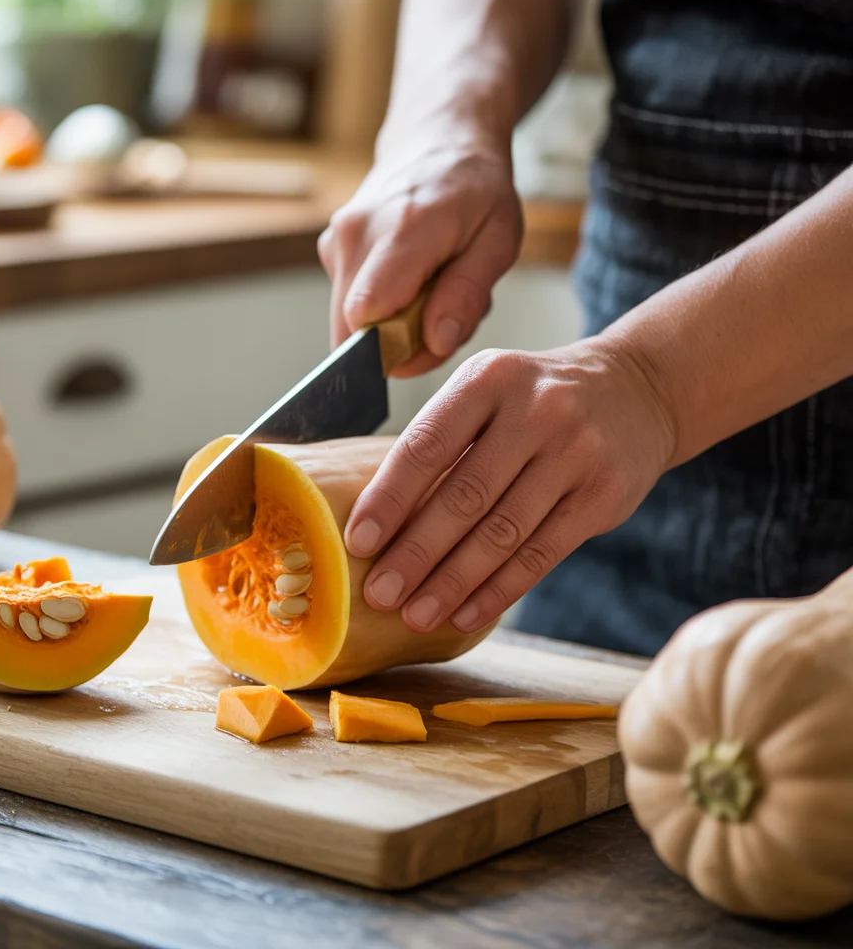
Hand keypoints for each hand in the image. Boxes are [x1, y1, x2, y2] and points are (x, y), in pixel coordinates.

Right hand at [317, 137, 521, 376]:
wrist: (438, 137)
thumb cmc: (475, 188)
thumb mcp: (498, 240)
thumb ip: (467, 294)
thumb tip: (435, 341)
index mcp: (401, 230)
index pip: (366, 316)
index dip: (395, 347)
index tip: (431, 340)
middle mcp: (355, 235)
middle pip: (352, 330)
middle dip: (395, 345)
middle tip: (439, 319)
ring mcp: (336, 241)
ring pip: (350, 322)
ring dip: (391, 326)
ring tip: (430, 291)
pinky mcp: (331, 249)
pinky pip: (349, 303)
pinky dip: (381, 307)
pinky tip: (410, 281)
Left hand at [344, 340, 678, 631]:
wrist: (636, 389)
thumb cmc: (535, 400)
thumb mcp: (489, 391)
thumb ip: (442, 441)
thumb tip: (377, 520)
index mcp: (489, 378)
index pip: (427, 445)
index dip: (389, 498)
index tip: (357, 542)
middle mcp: (536, 410)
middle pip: (464, 496)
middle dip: (415, 553)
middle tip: (379, 594)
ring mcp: (576, 453)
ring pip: (503, 533)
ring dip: (453, 582)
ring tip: (415, 614)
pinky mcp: (605, 495)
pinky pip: (542, 554)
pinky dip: (499, 590)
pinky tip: (466, 613)